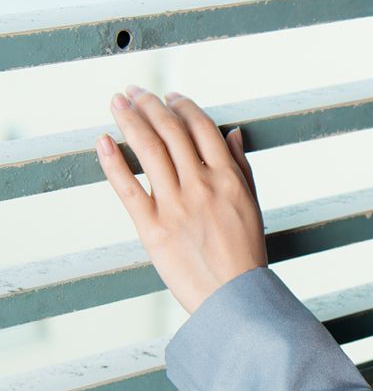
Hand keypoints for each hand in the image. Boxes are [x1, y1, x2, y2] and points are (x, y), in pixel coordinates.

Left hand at [95, 84, 267, 316]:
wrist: (235, 299)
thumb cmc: (246, 255)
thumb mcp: (252, 206)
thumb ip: (242, 167)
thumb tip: (233, 133)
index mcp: (228, 178)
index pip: (201, 128)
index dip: (183, 106)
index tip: (169, 96)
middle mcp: (201, 186)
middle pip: (170, 132)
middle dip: (150, 104)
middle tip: (135, 91)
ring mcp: (175, 206)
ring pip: (148, 150)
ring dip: (130, 119)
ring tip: (117, 101)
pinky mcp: (153, 229)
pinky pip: (128, 188)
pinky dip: (113, 161)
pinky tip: (103, 140)